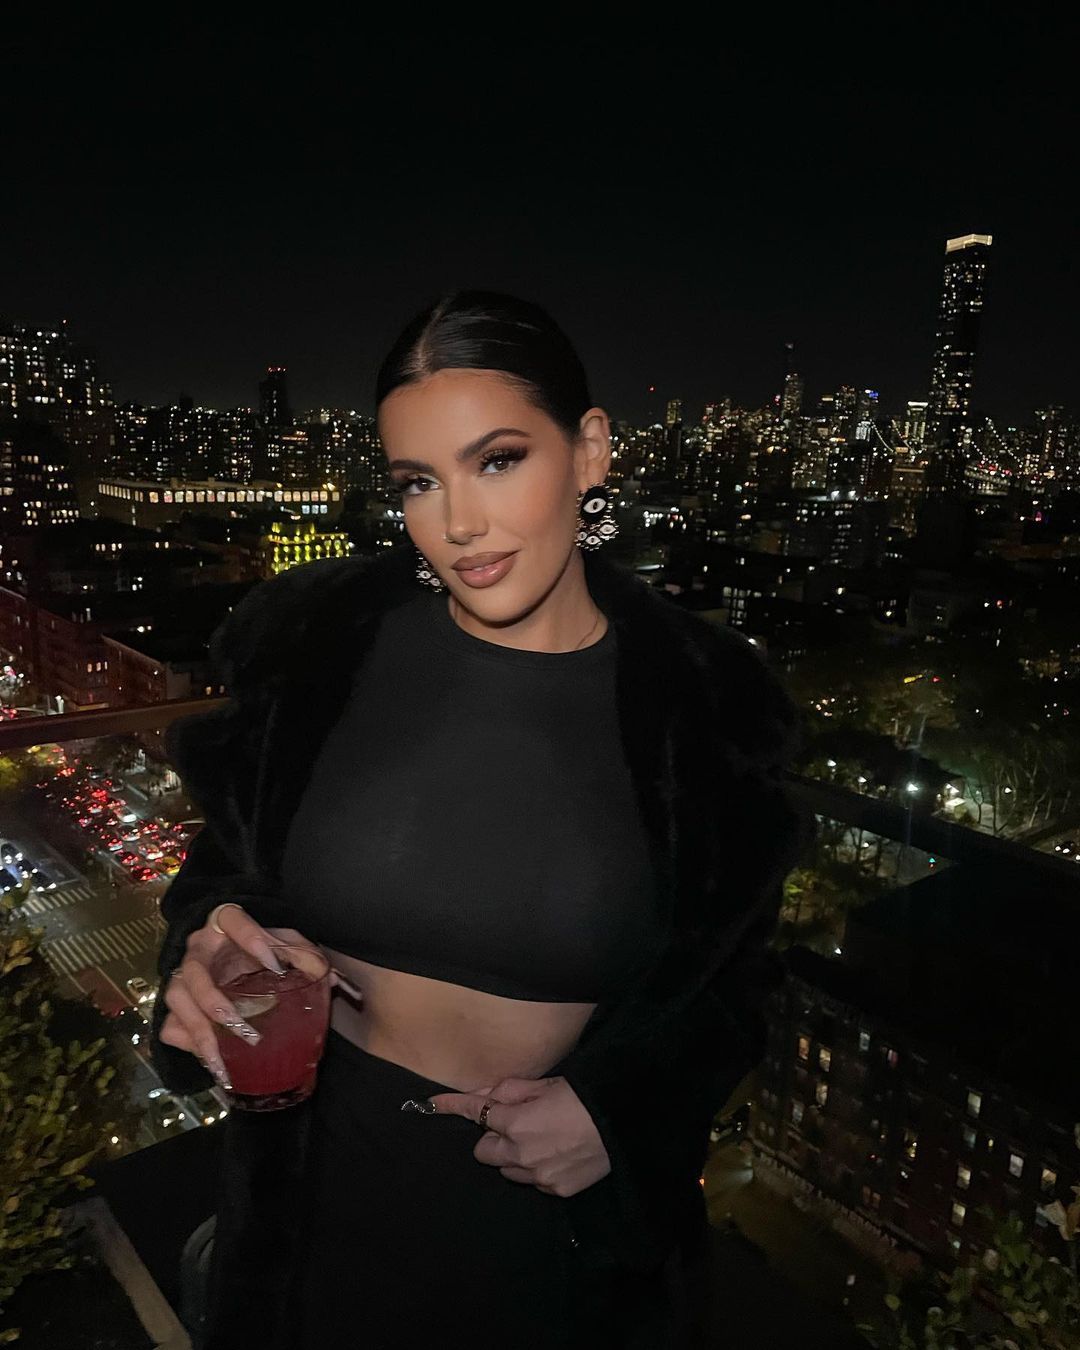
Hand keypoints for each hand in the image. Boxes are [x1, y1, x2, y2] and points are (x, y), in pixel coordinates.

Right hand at [158, 908, 339, 1085]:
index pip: (230, 919)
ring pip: (178, 1001)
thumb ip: (305, 957)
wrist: (236, 962)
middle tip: (243, 1028)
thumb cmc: (263, 952)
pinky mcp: (178, 1007)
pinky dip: (189, 1046)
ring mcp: (184, 979)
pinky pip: (172, 1027)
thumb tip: (333, 980)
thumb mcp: (286, 947)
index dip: (250, 938)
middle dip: (215, 1003)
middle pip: (194, 972)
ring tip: (222, 1060)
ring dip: (199, 1031)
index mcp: (225, 925)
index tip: (274, 964)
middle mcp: (199, 951)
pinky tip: (214, 1063)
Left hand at [427, 1076, 611, 1197]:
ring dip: (513, 1156)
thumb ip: (511, 1090)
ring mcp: (538, 1176)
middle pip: (483, 1151)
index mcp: (517, 1122)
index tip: (430, 1103)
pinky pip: (532, 1181)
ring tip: (541, 1139)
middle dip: (493, 1137)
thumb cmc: (584, 1097)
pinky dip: (537, 1169)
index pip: (476, 1112)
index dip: (452, 1105)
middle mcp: (521, 1154)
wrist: (621, 1124)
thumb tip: (487, 1095)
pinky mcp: (555, 1190)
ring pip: (507, 1170)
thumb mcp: (547, 1084)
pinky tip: (557, 1154)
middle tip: (515, 1124)